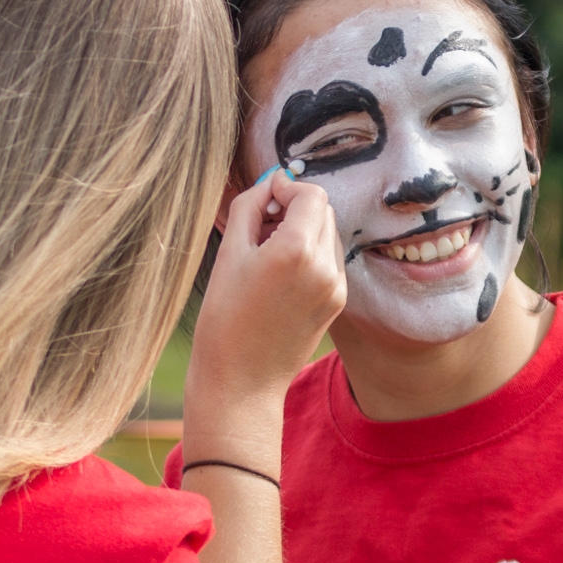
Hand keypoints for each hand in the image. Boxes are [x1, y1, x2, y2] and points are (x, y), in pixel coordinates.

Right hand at [189, 171, 345, 405]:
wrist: (241, 380)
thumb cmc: (225, 319)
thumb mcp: (229, 254)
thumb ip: (251, 207)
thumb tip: (270, 182)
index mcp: (296, 250)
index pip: (311, 194)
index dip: (286, 188)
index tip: (264, 197)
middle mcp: (325, 267)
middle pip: (323, 210)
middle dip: (295, 207)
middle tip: (261, 225)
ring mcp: (336, 287)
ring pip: (328, 233)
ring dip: (303, 230)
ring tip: (268, 253)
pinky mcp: (337, 302)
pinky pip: (329, 260)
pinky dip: (310, 254)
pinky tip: (280, 275)